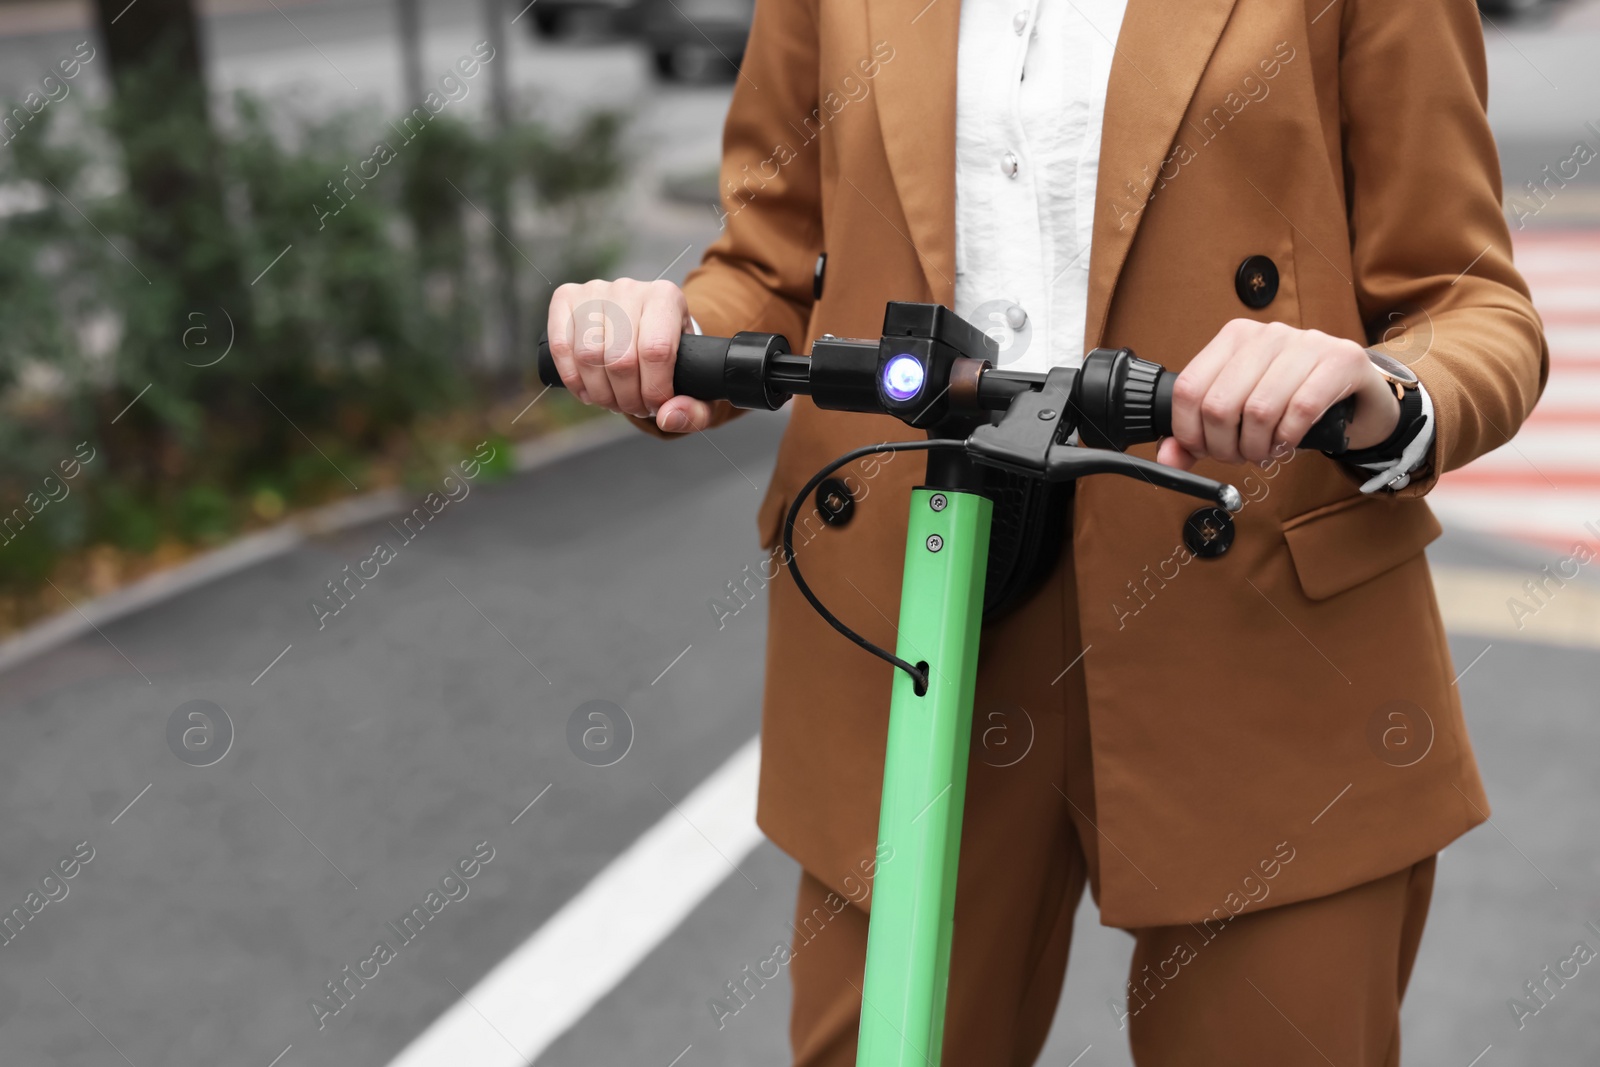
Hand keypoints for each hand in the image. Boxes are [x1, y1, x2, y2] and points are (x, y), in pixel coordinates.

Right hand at [545, 278, 712, 432]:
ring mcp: (595, 290)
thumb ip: (695, 409)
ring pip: (588, 355)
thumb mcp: (696, 382)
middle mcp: (629, 288)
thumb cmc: (672, 356)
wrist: (647, 327)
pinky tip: (588, 392)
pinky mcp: (567, 298)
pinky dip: (572, 379)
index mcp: (666, 298)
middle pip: (620, 358)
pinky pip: (561, 346)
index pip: (655, 350)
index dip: (653, 390)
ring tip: (614, 401)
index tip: (655, 406)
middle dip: (626, 397)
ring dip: (600, 392)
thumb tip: (667, 417)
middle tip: (634, 408)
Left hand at [1156, 319, 1401, 470]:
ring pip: (1259, 410)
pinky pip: (1300, 410)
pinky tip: (1288, 442)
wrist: (1358, 394)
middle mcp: (1267, 333)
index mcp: (1234, 338)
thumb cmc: (1292, 401)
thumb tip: (1167, 459)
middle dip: (1224, 446)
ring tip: (1264, 450)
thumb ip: (1199, 436)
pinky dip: (1288, 438)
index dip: (1189, 432)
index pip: (1188, 388)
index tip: (1203, 450)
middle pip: (1220, 404)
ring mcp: (1306, 342)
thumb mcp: (1241, 414)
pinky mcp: (1341, 359)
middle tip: (1239, 455)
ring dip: (1257, 446)